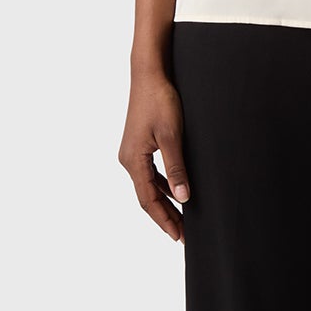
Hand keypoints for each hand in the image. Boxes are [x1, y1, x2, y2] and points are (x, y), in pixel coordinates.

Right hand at [118, 67, 190, 243]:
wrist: (149, 73)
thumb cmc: (160, 100)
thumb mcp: (172, 136)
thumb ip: (177, 168)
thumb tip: (183, 198)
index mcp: (133, 160)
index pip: (148, 200)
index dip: (164, 220)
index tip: (178, 236)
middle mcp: (128, 159)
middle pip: (146, 197)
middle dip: (164, 216)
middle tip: (182, 234)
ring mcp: (132, 152)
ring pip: (147, 186)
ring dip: (163, 202)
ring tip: (180, 218)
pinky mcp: (138, 144)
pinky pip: (149, 173)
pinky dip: (161, 185)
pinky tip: (175, 190)